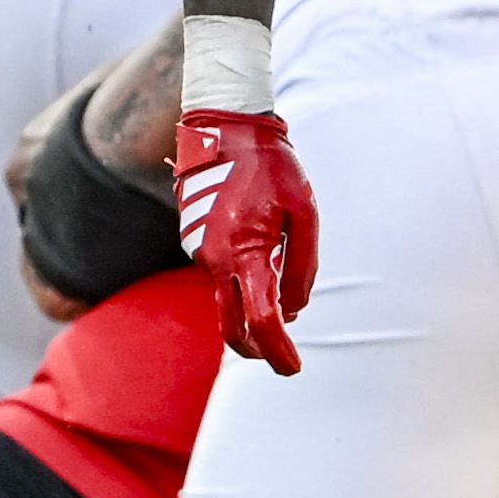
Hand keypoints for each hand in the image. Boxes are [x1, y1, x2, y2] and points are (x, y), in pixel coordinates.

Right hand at [173, 109, 318, 373]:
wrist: (227, 130)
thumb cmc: (274, 168)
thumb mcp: (304, 213)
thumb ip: (301, 266)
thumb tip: (294, 312)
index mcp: (242, 253)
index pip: (260, 320)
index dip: (277, 351)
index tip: (294, 368)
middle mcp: (213, 260)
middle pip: (231, 327)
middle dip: (257, 349)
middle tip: (284, 357)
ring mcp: (198, 253)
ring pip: (228, 299)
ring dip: (253, 307)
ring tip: (283, 265)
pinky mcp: (195, 244)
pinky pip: (223, 274)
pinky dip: (244, 279)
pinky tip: (264, 247)